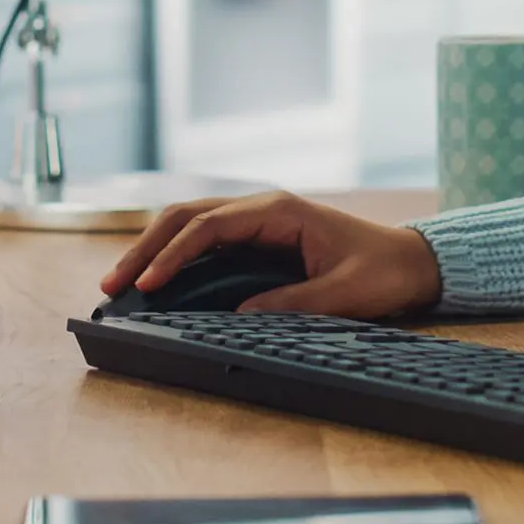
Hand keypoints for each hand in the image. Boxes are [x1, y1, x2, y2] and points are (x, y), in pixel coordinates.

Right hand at [100, 192, 444, 318]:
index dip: (174, 253)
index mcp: (279, 211)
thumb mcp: (342, 294)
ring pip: (190, 224)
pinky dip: (175, 255)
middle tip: (112, 283)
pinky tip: (155, 278)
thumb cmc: (382, 272)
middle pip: (187, 216)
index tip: (148, 283)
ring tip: (120, 281)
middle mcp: (262, 208)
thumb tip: (237, 315)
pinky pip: (206, 240)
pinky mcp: (257, 238)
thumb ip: (291, 303)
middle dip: (147, 247)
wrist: (411, 261)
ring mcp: (257, 220)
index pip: (210, 224)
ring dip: (154, 249)